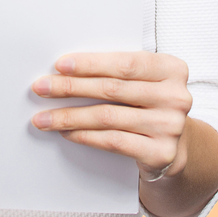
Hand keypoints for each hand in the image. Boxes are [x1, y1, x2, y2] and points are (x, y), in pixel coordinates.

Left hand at [31, 51, 192, 181]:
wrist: (174, 147)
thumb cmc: (148, 104)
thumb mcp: (142, 81)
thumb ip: (117, 72)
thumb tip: (65, 69)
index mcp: (172, 68)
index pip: (124, 63)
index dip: (90, 64)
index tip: (59, 65)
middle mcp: (176, 96)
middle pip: (112, 89)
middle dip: (71, 88)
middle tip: (41, 88)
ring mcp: (170, 126)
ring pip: (108, 117)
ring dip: (69, 116)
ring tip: (44, 117)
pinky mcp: (161, 153)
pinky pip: (114, 141)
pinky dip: (85, 136)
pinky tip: (67, 132)